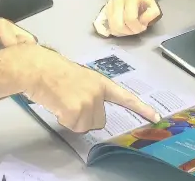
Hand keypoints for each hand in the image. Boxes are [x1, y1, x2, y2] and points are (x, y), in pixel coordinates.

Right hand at [0, 45, 160, 132]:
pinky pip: (73, 126)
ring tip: (61, 102)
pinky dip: (63, 119)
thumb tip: (91, 112)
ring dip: (72, 119)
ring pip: (86, 126)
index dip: (141, 108)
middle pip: (99, 120)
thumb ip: (91, 93)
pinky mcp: (77, 110)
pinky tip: (57, 105)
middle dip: (84, 116)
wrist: (38, 68)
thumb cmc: (52, 71)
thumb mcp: (79, 78)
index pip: (125, 96)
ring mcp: (89, 101)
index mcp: (100, 82)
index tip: (156, 117)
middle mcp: (98, 92)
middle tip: (68, 101)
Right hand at [95, 0, 159, 36]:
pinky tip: (124, 26)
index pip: (130, 18)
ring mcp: (110, 4)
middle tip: (135, 29)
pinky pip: (109, 25)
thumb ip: (151, 13)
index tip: (143, 26)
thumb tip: (142, 23)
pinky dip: (116, 30)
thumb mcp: (153, 1)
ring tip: (130, 28)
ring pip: (112, 26)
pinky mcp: (106, 8)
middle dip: (128, 32)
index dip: (137, 27)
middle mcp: (118, 0)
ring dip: (122, 32)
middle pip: (118, 24)